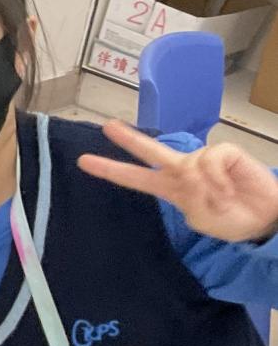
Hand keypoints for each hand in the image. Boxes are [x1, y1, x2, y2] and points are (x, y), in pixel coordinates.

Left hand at [79, 119, 277, 242]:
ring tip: (223, 199)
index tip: (85, 161)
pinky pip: (211, 161)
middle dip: (128, 139)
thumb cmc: (232, 219)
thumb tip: (190, 176)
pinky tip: (229, 188)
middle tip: (107, 126)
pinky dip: (218, 179)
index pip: (136, 178)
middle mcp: (182, 170)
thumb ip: (190, 200)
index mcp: (171, 188)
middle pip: (150, 151)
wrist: (266, 219)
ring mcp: (203, 159)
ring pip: (189, 166)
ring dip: (207, 189)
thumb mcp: (202, 219)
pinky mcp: (225, 152)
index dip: (111, 170)